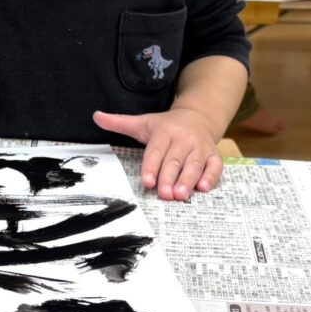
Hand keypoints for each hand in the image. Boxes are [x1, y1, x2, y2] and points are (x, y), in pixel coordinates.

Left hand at [93, 108, 222, 200]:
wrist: (197, 116)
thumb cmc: (166, 126)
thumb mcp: (143, 122)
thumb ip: (119, 122)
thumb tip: (96, 116)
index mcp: (165, 131)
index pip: (157, 150)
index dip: (152, 166)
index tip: (147, 181)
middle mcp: (184, 139)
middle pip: (175, 160)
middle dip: (169, 177)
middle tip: (164, 194)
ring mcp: (200, 147)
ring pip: (194, 164)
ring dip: (188, 180)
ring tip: (180, 195)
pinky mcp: (213, 155)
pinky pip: (215, 166)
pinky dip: (210, 177)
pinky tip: (203, 188)